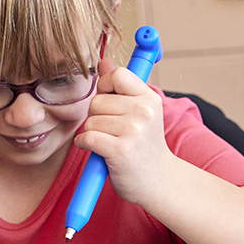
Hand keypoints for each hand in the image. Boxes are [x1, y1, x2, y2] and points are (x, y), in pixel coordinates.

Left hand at [72, 66, 173, 207]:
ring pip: (90, 121)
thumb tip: (105, 61)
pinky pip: (87, 137)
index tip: (110, 103)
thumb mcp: (138, 112)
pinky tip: (100, 152)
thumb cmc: (143, 146)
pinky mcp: (120, 149)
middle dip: (96, 117)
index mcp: (149, 98)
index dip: (105, 87)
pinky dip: (86, 145)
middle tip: (114, 132)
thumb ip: (120, 87)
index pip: (117, 75)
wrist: (158, 182)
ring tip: (112, 143)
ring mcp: (134, 130)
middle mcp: (144, 111)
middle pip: (96, 101)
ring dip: (93, 134)